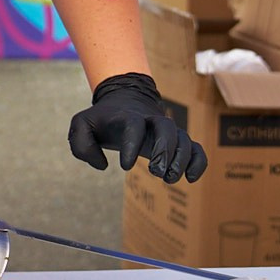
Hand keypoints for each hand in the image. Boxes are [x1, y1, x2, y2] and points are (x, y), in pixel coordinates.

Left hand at [67, 73, 206, 183]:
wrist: (125, 101)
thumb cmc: (102, 119)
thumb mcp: (81, 125)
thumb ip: (81, 144)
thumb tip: (101, 165)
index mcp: (127, 117)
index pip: (134, 126)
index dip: (131, 145)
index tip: (125, 166)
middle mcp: (151, 121)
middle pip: (166, 128)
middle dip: (165, 151)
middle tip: (157, 173)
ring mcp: (166, 130)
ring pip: (183, 139)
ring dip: (182, 160)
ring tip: (169, 179)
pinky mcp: (177, 140)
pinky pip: (196, 148)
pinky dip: (198, 162)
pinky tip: (190, 178)